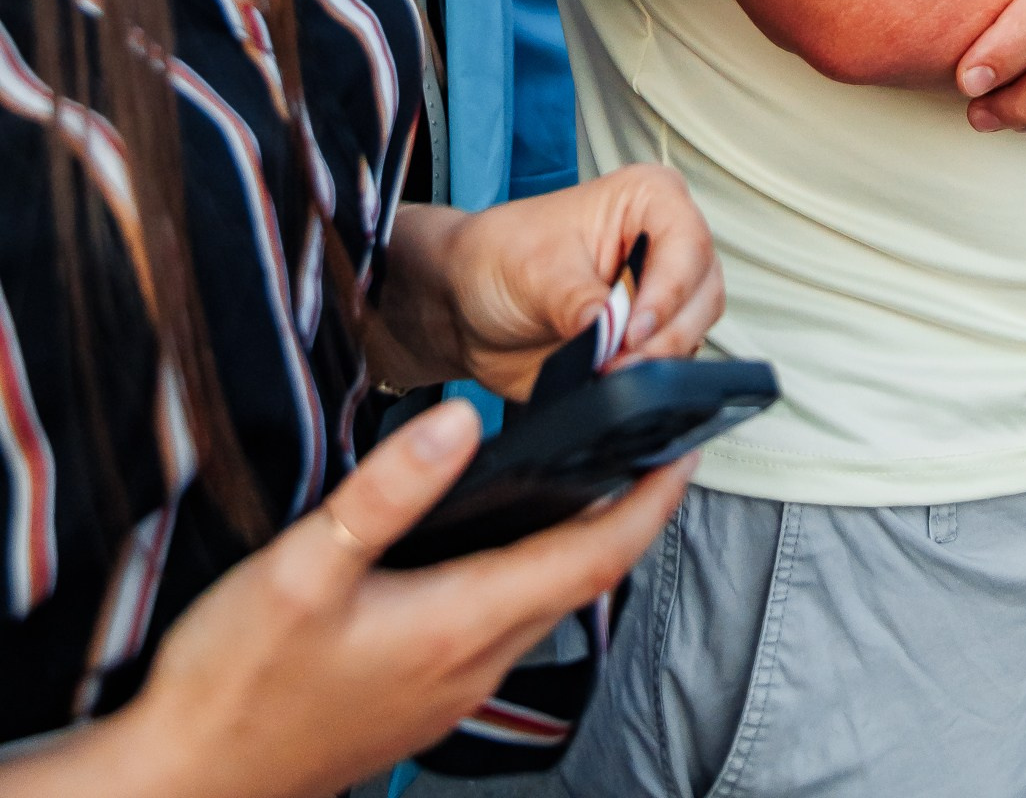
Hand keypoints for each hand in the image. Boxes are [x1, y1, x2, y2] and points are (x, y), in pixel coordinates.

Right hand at [36, 398, 688, 797]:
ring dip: (582, 541)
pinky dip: (531, 572)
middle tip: (654, 439)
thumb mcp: (300, 569)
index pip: (595, 553)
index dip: (652, 497)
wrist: (184, 784)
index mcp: (461, 623)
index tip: (689, 441)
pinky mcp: (421, 700)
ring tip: (593, 471)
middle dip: (631, 509)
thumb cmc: (234, 683)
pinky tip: (503, 540)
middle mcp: (474, 663)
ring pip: (545, 603)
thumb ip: (386, 491)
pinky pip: (504, 626)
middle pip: (584, 576)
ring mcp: (450, 690)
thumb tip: (460, 418)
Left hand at [376, 166, 721, 399]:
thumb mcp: (532, 269)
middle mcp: (666, 245)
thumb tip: (607, 334)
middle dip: (666, 335)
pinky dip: (650, 380)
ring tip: (609, 374)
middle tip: (619, 364)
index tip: (631, 332)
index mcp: (649, 201)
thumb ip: (574, 300)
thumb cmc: (498, 258)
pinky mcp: (650, 340)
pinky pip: (672, 364)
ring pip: (696, 331)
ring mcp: (662, 295)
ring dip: (658, 361)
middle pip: (702, 291)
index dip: (667, 291)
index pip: (687, 243)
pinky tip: (614, 385)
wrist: (468, 306)